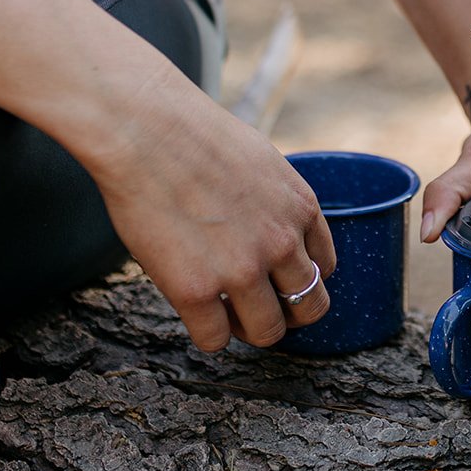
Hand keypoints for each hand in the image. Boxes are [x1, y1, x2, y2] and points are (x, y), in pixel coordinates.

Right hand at [91, 72, 335, 352]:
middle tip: (257, 306)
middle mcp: (281, 244)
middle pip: (309, 306)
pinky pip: (215, 341)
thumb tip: (269, 223)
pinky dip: (208, 334)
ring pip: (268, 332)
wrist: (146, 129)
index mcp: (301, 208)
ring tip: (224, 313)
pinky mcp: (197, 291)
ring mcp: (241, 270)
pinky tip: (194, 312)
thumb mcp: (261, 160)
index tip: (276, 278)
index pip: (324, 266)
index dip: (298, 277)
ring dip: (248, 328)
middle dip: (286, 312)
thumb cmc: (192, 134)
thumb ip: (274, 200)